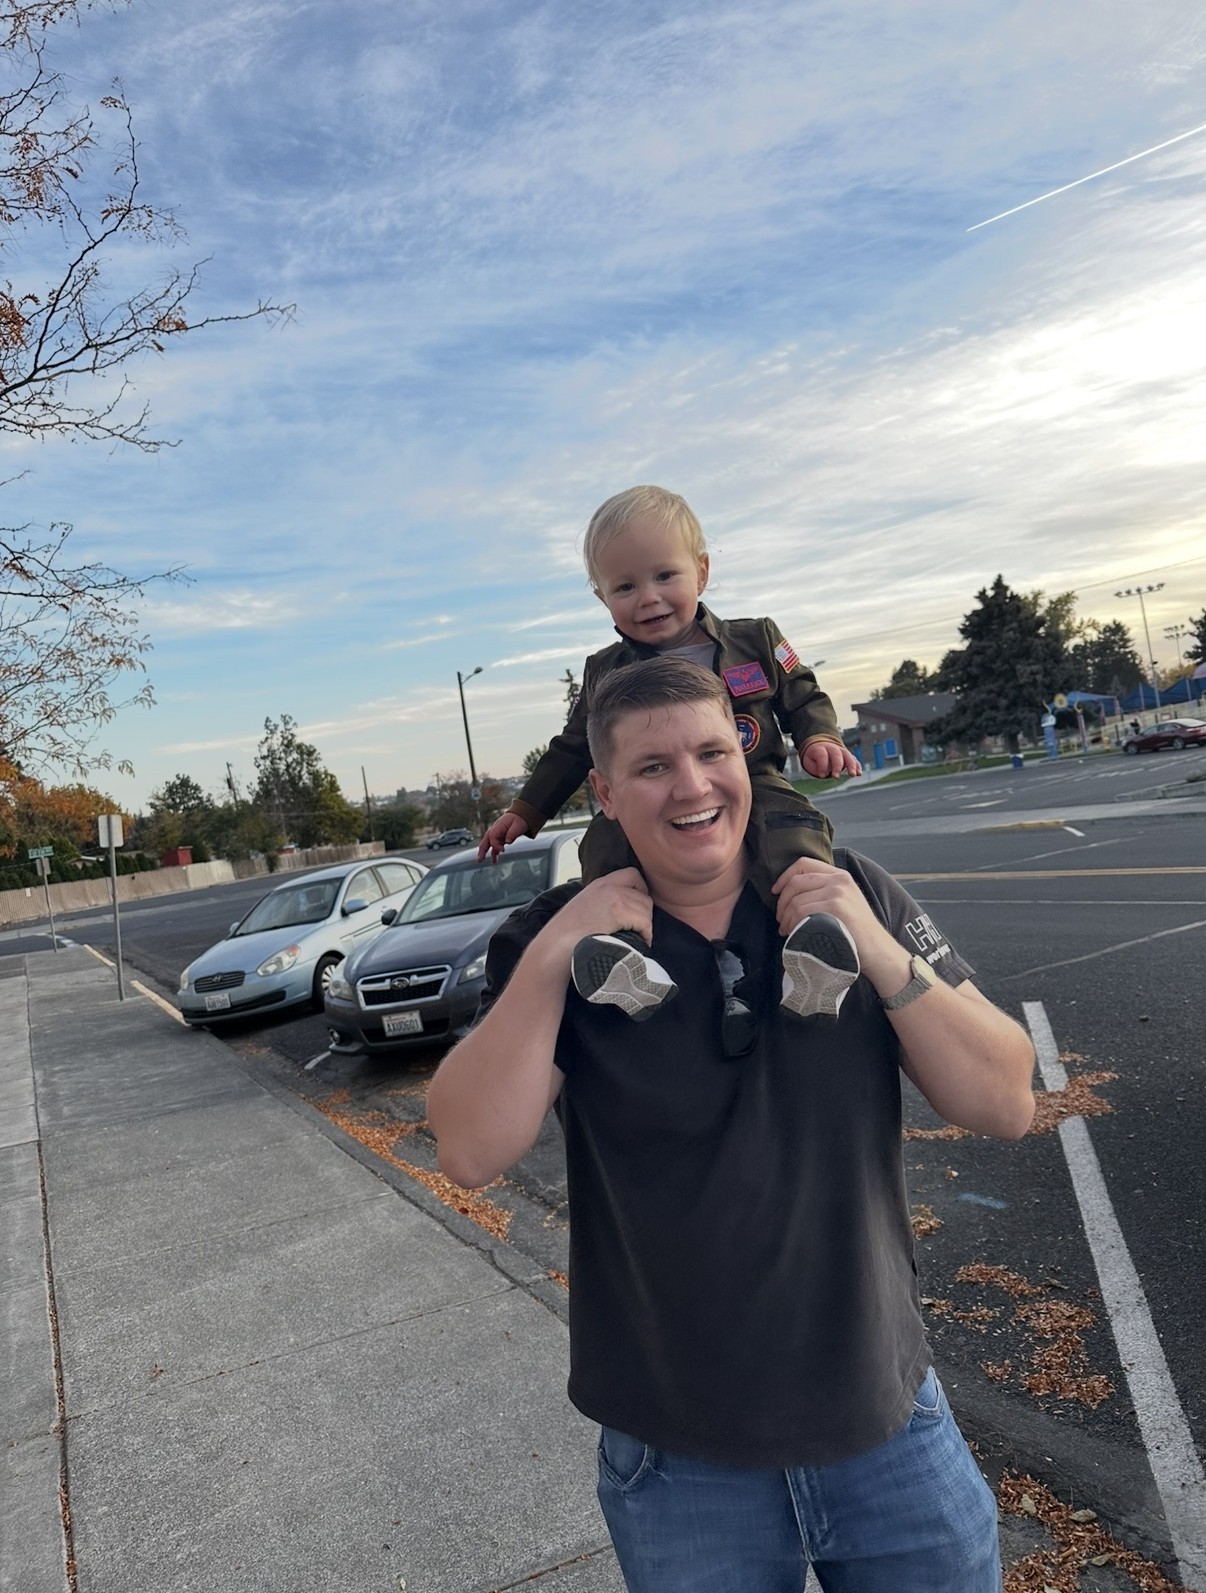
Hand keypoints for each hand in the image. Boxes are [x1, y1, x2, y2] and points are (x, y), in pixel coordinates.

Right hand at [478, 811, 528, 862]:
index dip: (496, 845)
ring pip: (488, 844)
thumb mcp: (518, 825)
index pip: (493, 837)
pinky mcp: (500, 838)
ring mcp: (497, 835)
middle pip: (485, 841)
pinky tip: (494, 860)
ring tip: (482, 861)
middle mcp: (495, 831)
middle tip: (479, 859)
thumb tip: (508, 842)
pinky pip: (494, 847)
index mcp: (498, 826)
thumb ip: (512, 833)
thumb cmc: (519, 819)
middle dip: (482, 850)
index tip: (503, 850)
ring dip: (485, 853)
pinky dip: (493, 853)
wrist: (520, 815)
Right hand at [530, 868, 655, 972]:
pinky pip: (644, 922)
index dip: (640, 891)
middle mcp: (609, 886)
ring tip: (637, 937)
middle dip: (644, 914)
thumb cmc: (569, 932)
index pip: (633, 874)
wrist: (558, 943)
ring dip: (645, 926)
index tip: (636, 909)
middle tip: (638, 928)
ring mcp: (615, 897)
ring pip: (647, 909)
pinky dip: (646, 935)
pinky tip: (638, 942)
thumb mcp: (586, 905)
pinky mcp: (619, 912)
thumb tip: (625, 911)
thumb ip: (604, 900)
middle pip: (644, 896)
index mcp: (601, 883)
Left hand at [771, 858, 903, 985]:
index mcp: (840, 875)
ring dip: (786, 917)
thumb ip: (824, 891)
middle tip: (780, 919)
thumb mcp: (845, 901)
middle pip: (796, 881)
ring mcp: (838, 893)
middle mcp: (839, 880)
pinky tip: (793, 934)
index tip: (775, 891)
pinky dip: (792, 924)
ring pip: (796, 900)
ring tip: (786, 930)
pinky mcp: (835, 908)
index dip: (784, 876)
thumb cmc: (857, 932)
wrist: (878, 950)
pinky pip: (802, 912)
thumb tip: (791, 893)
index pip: (804, 863)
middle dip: (781, 902)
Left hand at [801, 741, 861, 778]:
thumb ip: (815, 767)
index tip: (821, 776)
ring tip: (853, 775)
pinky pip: (854, 759)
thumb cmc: (813, 757)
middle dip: (837, 766)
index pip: (822, 755)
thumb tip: (824, 774)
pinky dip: (857, 766)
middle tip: (836, 777)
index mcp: (820, 748)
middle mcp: (832, 747)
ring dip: (851, 765)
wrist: (821, 745)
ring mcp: (841, 750)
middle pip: (836, 754)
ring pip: (847, 755)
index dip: (822, 766)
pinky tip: (859, 773)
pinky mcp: (847, 755)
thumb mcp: (809, 761)